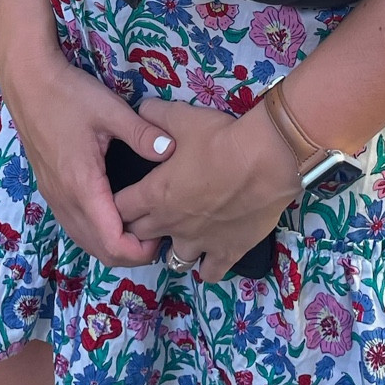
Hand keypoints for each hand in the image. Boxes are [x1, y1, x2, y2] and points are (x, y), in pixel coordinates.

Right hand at [0, 44, 176, 267]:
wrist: (28, 83)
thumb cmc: (69, 95)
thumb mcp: (110, 109)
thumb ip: (142, 132)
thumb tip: (171, 150)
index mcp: (82, 186)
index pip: (113, 243)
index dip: (141, 250)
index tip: (163, 230)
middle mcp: (65, 201)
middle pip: (101, 252)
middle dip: (132, 253)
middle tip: (158, 230)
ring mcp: (54, 198)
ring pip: (86, 242)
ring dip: (114, 244)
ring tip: (140, 222)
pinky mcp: (50, 191)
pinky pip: (76, 227)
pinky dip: (98, 233)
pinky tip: (115, 213)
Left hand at [112, 97, 301, 281]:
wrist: (265, 160)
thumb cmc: (219, 138)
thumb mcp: (181, 117)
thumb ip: (154, 114)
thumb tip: (140, 111)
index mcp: (155, 194)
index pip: (120, 208)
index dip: (119, 202)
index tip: (125, 195)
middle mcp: (172, 224)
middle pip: (140, 236)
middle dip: (139, 225)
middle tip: (150, 212)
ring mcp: (200, 242)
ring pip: (173, 260)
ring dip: (172, 248)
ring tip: (180, 234)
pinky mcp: (227, 252)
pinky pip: (210, 273)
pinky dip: (207, 265)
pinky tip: (210, 253)